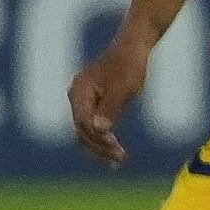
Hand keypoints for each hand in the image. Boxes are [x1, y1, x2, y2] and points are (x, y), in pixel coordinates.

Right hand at [67, 30, 151, 165]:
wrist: (133, 47)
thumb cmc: (130, 65)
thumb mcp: (124, 88)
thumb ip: (110, 108)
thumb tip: (99, 130)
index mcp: (79, 91)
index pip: (83, 123)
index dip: (98, 139)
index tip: (117, 148)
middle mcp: (75, 96)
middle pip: (80, 130)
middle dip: (98, 147)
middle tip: (118, 161)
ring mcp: (82, 99)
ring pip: (84, 130)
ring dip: (99, 146)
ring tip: (117, 162)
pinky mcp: (91, 102)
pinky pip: (92, 124)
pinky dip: (102, 137)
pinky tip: (114, 150)